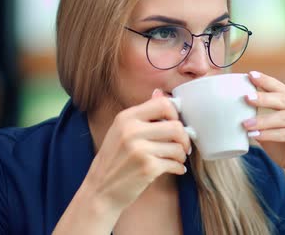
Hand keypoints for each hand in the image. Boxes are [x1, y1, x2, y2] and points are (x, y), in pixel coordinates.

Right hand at [84, 89, 190, 209]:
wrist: (99, 191)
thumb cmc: (113, 161)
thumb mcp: (121, 131)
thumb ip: (142, 114)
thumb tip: (159, 93)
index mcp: (126, 118)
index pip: (162, 104)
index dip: (175, 114)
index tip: (176, 124)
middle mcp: (132, 131)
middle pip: (176, 126)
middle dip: (184, 138)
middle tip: (183, 146)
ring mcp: (139, 150)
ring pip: (178, 147)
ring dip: (182, 155)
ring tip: (176, 159)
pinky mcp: (147, 168)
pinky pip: (175, 164)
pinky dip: (178, 168)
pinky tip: (174, 169)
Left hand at [243, 71, 284, 187]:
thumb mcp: (271, 128)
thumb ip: (260, 116)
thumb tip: (235, 107)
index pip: (280, 87)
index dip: (265, 81)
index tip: (249, 75)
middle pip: (283, 100)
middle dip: (263, 98)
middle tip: (245, 98)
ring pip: (284, 117)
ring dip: (263, 120)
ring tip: (245, 124)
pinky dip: (270, 135)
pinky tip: (256, 136)